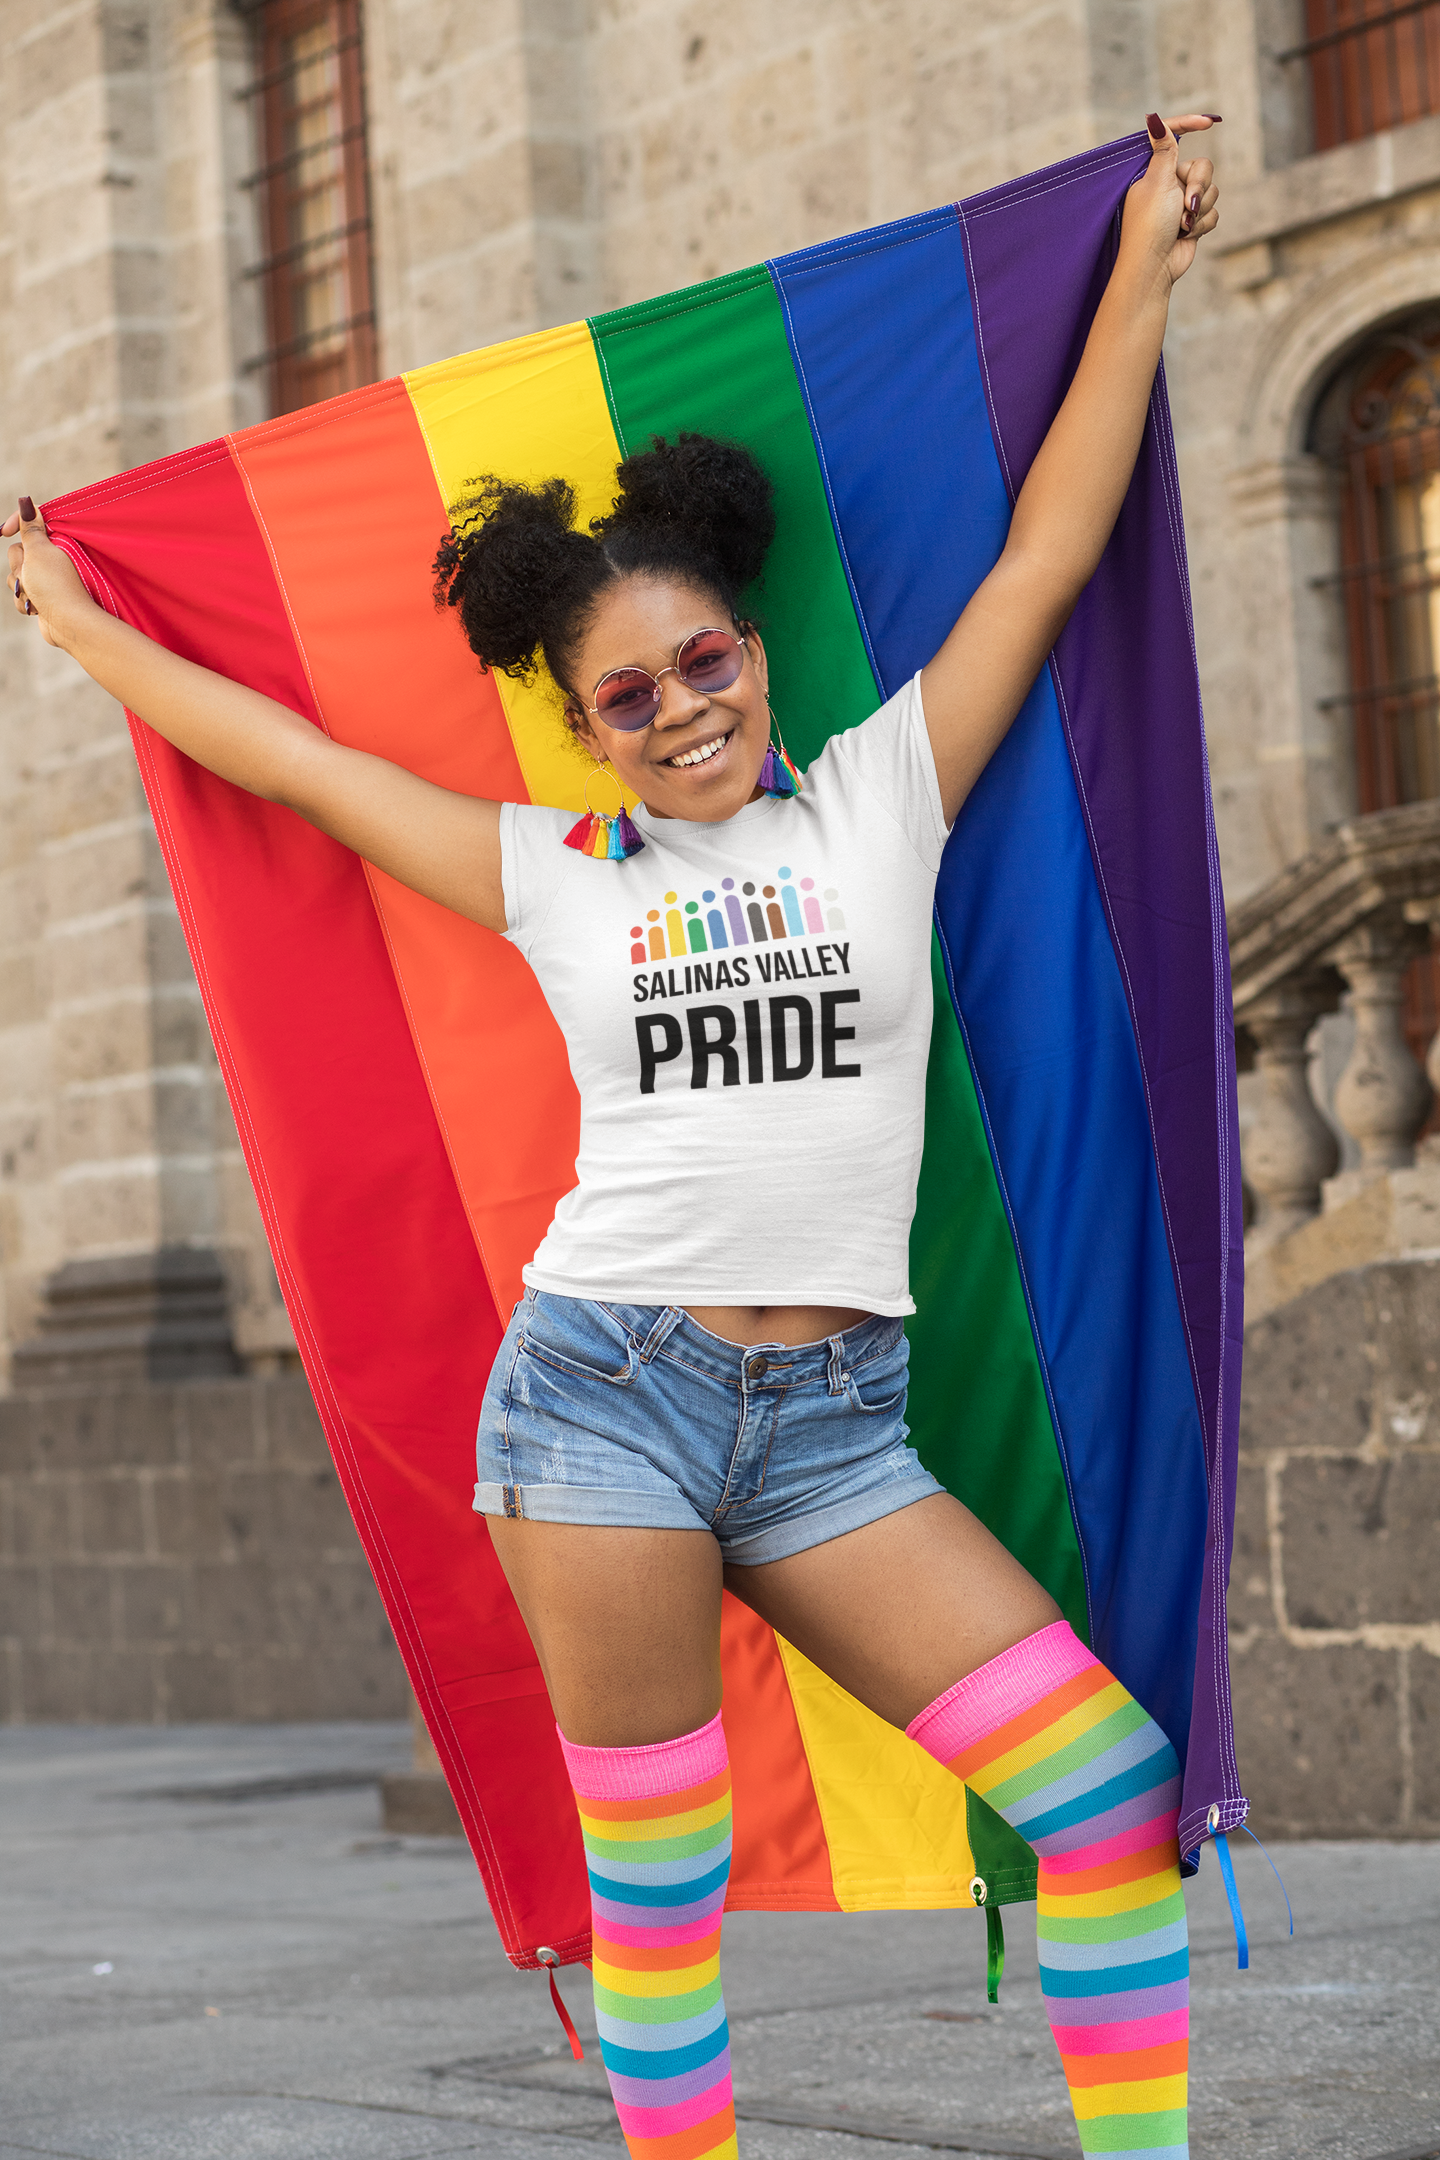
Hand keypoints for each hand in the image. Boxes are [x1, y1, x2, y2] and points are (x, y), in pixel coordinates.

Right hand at [3, 498, 92, 648]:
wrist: (68, 625)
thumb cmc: (55, 586)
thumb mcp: (39, 552)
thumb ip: (30, 528)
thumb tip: (25, 500)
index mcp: (58, 541)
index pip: (31, 520)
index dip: (16, 523)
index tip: (4, 532)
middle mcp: (54, 558)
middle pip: (18, 551)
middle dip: (19, 566)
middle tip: (32, 577)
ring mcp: (47, 578)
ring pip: (16, 573)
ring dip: (20, 586)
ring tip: (35, 596)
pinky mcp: (42, 596)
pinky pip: (20, 592)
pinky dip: (24, 601)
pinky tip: (36, 608)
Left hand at [1120, 113, 1220, 290]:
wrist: (1155, 265)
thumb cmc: (1150, 224)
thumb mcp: (1158, 181)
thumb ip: (1163, 149)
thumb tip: (1153, 117)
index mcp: (1155, 171)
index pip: (1174, 138)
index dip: (1190, 126)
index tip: (1210, 122)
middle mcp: (1169, 184)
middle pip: (1202, 166)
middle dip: (1199, 185)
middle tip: (1186, 203)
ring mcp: (1182, 203)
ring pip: (1211, 190)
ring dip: (1199, 209)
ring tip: (1182, 224)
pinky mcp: (1193, 221)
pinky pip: (1212, 211)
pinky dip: (1202, 224)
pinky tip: (1187, 235)